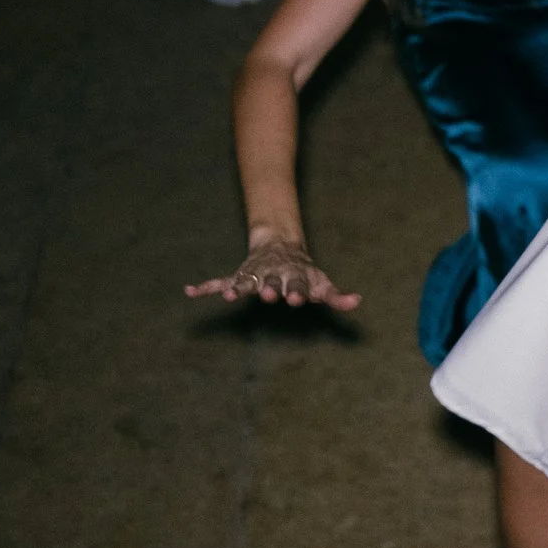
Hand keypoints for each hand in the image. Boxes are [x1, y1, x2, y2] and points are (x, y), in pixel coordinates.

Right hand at [186, 235, 361, 310]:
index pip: (296, 287)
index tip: (295, 300)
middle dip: (270, 290)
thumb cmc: (305, 273)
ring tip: (230, 296)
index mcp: (294, 279)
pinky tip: (190, 291)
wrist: (283, 246)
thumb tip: (357, 301)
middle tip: (269, 296)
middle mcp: (273, 276)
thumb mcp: (323, 285)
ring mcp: (255, 275)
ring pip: (246, 281)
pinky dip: (205, 287)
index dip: (296, 293)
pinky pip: (219, 282)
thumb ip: (338, 297)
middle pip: (271, 284)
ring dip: (239, 288)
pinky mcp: (240, 277)